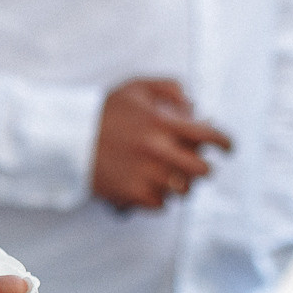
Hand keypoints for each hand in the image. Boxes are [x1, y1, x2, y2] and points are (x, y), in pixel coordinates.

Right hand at [91, 78, 231, 210]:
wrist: (65, 140)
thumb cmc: (102, 113)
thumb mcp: (135, 88)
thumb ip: (169, 89)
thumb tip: (194, 106)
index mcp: (162, 122)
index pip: (209, 136)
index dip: (225, 143)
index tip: (228, 148)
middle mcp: (157, 150)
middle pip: (202, 170)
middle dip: (203, 167)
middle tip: (197, 165)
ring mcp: (146, 174)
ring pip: (184, 190)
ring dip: (181, 184)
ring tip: (170, 177)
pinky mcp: (133, 195)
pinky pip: (162, 204)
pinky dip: (160, 198)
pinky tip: (149, 186)